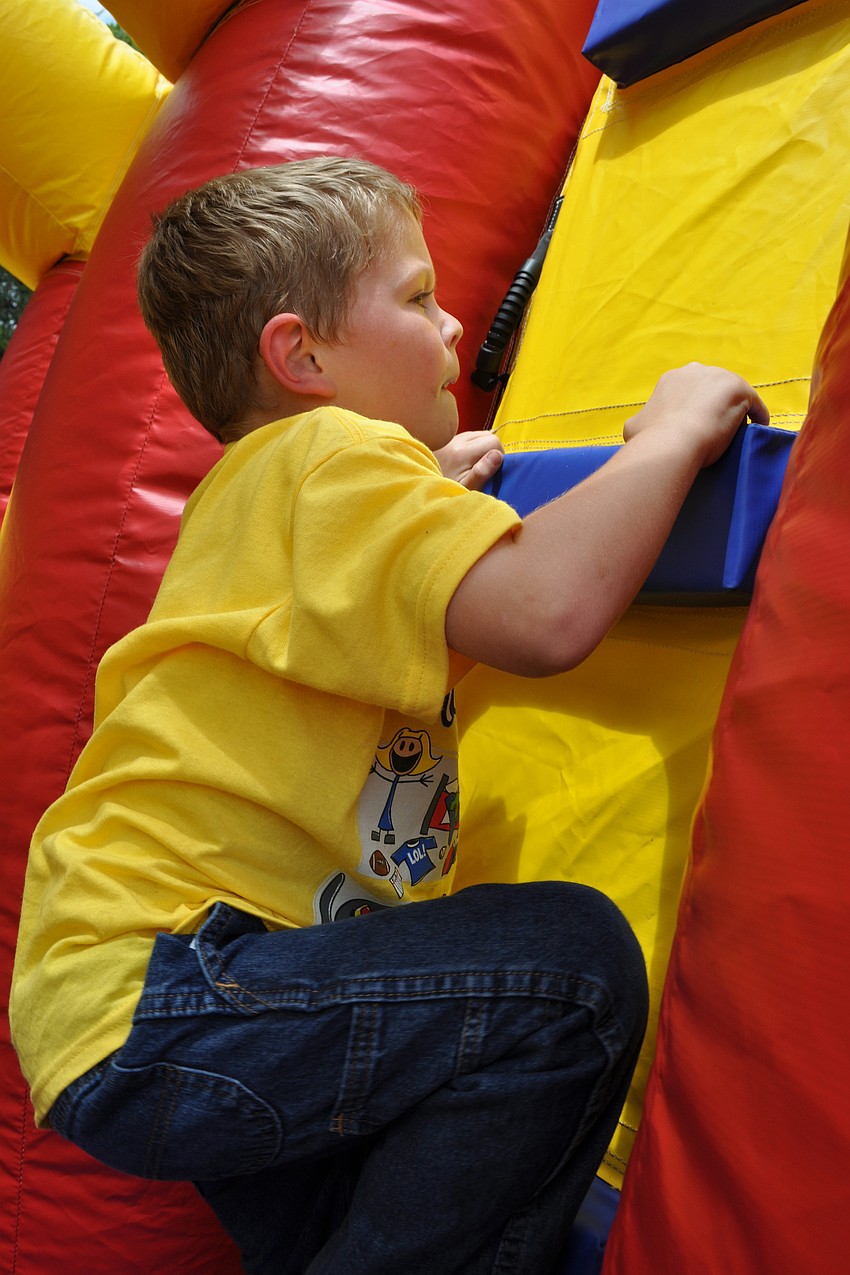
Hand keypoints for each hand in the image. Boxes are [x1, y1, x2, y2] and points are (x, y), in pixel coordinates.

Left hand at [433, 431, 503, 489]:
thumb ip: (482, 472)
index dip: (499, 457)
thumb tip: (498, 455)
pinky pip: (468, 438)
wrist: (421, 490)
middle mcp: (455, 440)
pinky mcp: (447, 439)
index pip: (494, 442)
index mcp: (461, 452)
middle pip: (488, 435)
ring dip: (482, 449)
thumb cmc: (445, 492)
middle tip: (484, 470)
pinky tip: (466, 462)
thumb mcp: (466, 488)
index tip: (491, 472)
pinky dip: (473, 447)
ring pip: (479, 435)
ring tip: (474, 467)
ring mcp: (450, 438)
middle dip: (491, 451)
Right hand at [624, 364, 769, 468]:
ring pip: (733, 396)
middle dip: (715, 406)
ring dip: (737, 411)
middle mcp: (695, 371)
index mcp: (671, 379)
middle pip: (713, 389)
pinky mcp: (740, 390)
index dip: (694, 410)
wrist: (671, 442)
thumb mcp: (634, 427)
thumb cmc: (651, 439)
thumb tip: (638, 427)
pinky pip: (755, 405)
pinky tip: (758, 432)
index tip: (697, 427)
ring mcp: (719, 377)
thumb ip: (641, 421)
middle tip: (716, 431)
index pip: (690, 391)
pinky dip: (758, 417)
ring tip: (738, 433)